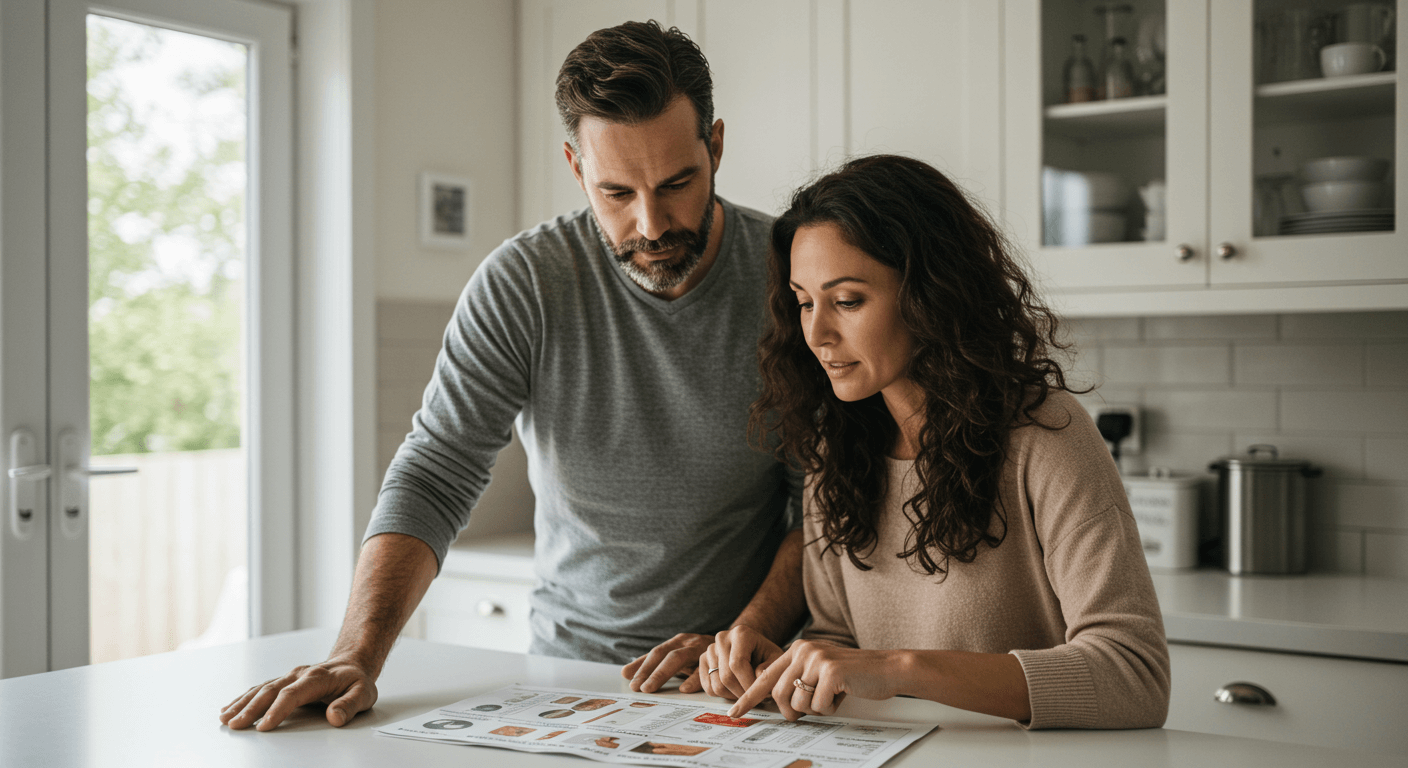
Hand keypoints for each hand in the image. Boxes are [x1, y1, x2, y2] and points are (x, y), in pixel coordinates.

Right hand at [219, 657, 378, 730]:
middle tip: (235, 725)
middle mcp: (299, 675)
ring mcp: (289, 677)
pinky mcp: (284, 682)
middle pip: (270, 691)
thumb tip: (335, 717)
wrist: (352, 663)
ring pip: (261, 689)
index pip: (292, 694)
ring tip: (226, 718)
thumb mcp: (364, 693)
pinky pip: (260, 688)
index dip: (277, 710)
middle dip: (251, 709)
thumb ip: (349, 705)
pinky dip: (244, 698)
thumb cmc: (356, 680)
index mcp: (316, 677)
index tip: (264, 727)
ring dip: (242, 703)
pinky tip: (231, 708)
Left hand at [622, 633, 711, 692]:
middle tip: (637, 687)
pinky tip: (684, 689)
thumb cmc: (703, 656)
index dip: (641, 665)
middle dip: (649, 671)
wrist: (737, 644)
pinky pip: (703, 668)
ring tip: (649, 688)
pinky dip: (693, 679)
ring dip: (661, 673)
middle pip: (664, 654)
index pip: (656, 652)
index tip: (628, 678)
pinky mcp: (717, 658)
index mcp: (679, 642)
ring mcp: (702, 648)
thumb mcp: (680, 658)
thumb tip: (624, 673)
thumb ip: (654, 664)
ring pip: (678, 658)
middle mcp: (689, 642)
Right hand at [698, 625, 784, 700]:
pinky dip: (722, 695)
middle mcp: (722, 638)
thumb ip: (770, 668)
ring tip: (746, 692)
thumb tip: (758, 675)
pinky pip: (708, 687)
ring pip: (716, 685)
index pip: (737, 664)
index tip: (760, 695)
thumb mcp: (776, 659)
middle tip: (754, 697)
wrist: (754, 649)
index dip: (748, 685)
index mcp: (741, 633)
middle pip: (726, 677)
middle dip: (742, 694)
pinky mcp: (703, 660)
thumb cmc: (765, 655)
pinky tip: (734, 690)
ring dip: (733, 696)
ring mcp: (710, 649)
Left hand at [727, 640, 900, 720]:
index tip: (735, 711)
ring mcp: (817, 659)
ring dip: (815, 709)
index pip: (766, 677)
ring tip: (831, 697)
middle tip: (810, 710)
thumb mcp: (820, 673)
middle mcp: (804, 651)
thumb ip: (797, 680)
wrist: (887, 668)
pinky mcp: (831, 672)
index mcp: (798, 651)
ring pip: (797, 702)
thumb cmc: (854, 676)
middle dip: (791, 711)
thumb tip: (775, 703)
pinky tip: (842, 695)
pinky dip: (830, 708)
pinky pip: (818, 705)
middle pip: (778, 694)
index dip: (749, 696)